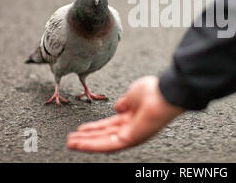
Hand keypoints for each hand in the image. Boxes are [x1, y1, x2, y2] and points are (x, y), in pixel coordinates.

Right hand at [66, 75, 185, 152]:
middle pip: (104, 135)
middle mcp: (131, 128)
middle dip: (86, 137)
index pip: (108, 124)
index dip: (94, 127)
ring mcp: (131, 135)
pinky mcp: (130, 140)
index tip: (81, 128)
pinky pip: (107, 145)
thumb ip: (124, 102)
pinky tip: (79, 143)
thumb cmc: (154, 91)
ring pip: (103, 142)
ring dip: (86, 143)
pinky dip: (91, 144)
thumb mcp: (133, 93)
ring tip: (70, 142)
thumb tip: (118, 107)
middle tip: (71, 139)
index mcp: (132, 117)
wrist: (165, 93)